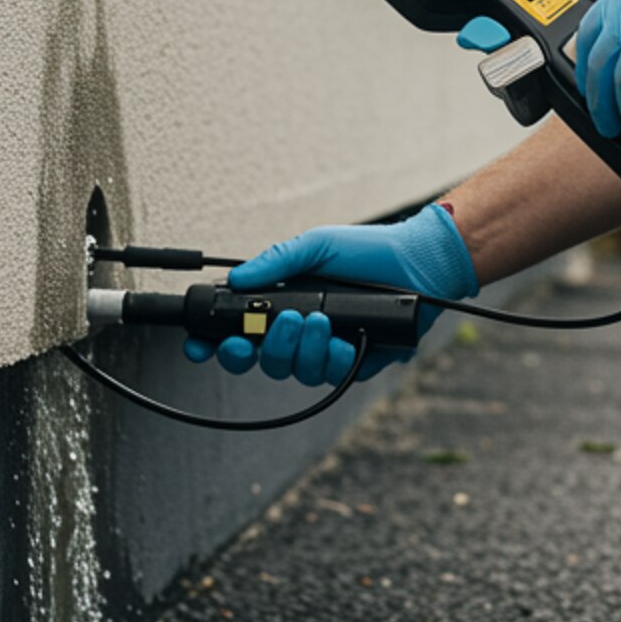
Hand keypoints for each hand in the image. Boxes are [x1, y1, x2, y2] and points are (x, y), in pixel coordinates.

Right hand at [183, 200, 478, 387]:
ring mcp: (327, 350)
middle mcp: (301, 333)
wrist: (419, 263)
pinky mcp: (356, 362)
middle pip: (260, 362)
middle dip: (260, 349)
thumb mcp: (317, 245)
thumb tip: (236, 279)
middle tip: (275, 327)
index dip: (217, 346)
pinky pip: (331, 375)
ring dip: (300, 348)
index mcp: (284, 306)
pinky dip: (332, 357)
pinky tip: (342, 336)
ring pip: (293, 372)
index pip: (240, 334)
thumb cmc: (369, 252)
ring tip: (318, 319)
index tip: (202, 346)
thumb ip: (276, 261)